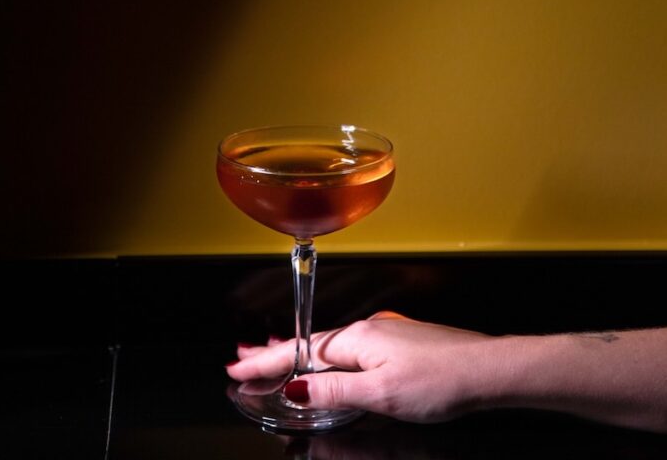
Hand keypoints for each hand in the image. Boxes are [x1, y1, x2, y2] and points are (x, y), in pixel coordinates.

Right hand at [226, 311, 491, 422]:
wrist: (488, 369)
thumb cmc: (441, 380)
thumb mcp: (381, 394)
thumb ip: (336, 392)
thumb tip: (296, 388)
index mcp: (358, 339)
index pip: (300, 352)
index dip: (267, 363)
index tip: (237, 369)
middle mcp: (368, 330)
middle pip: (310, 344)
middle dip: (275, 354)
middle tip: (243, 361)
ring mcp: (385, 336)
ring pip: (330, 346)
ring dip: (299, 355)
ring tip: (273, 360)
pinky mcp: (400, 346)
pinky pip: (350, 350)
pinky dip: (327, 357)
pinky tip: (328, 365)